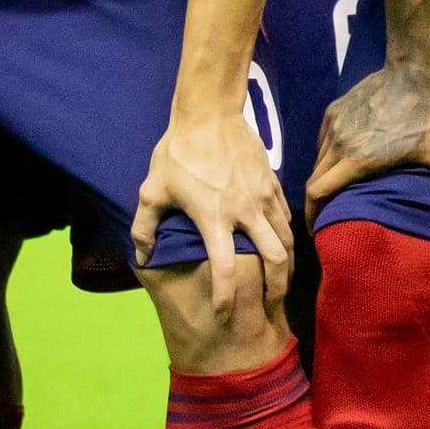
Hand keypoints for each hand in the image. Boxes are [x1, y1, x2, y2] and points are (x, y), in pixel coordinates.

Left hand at [138, 89, 295, 324]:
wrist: (210, 113)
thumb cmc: (178, 153)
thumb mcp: (153, 190)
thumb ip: (144, 227)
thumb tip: (141, 257)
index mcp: (214, 218)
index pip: (226, 269)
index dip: (225, 298)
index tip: (223, 315)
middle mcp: (244, 212)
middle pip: (275, 260)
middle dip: (277, 289)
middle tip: (272, 306)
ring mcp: (263, 197)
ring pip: (287, 240)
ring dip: (288, 266)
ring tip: (282, 283)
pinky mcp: (273, 184)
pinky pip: (287, 218)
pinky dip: (287, 238)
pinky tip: (282, 246)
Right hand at [305, 54, 429, 220]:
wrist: (418, 68)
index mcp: (358, 159)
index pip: (317, 193)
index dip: (313, 216)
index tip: (318, 231)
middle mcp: (338, 142)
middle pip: (314, 181)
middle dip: (317, 204)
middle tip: (330, 220)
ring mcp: (334, 124)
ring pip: (317, 161)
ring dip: (323, 179)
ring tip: (337, 194)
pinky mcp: (335, 110)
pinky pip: (323, 142)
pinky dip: (327, 158)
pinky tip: (344, 163)